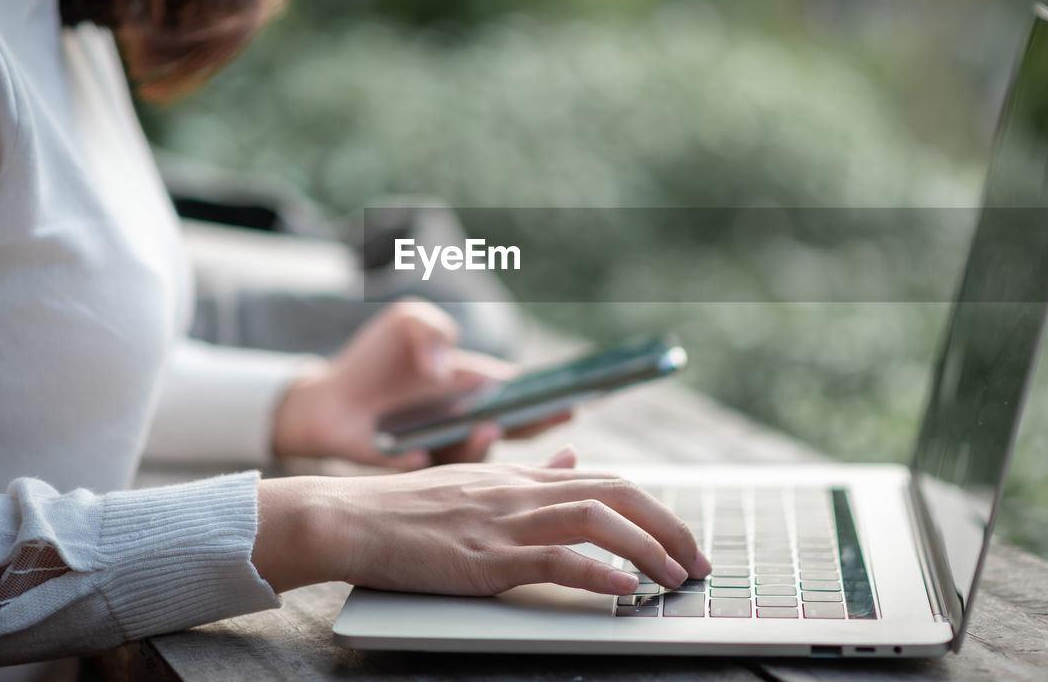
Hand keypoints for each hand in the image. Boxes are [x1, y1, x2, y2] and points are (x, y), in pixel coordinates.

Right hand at [252, 446, 711, 595]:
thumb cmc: (407, 508)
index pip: (608, 481)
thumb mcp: (477, 480)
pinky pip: (553, 560)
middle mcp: (521, 491)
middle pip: (618, 494)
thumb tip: (576, 459)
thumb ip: (531, 474)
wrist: (350, 517)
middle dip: (668, 527)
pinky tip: (622, 589)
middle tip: (697, 562)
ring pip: (596, 521)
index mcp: (521, 476)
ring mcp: (504, 521)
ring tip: (674, 579)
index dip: (654, 507)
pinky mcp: (485, 556)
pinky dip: (595, 573)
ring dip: (646, 550)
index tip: (681, 538)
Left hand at [271, 299, 570, 468]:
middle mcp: (467, 422)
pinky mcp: (408, 473)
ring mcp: (442, 450)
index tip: (582, 395)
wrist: (323, 400)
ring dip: (484, 446)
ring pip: (475, 459)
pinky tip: (412, 454)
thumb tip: (443, 364)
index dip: (553, 396)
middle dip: (540, 424)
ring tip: (484, 426)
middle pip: (515, 429)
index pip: (522, 393)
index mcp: (474, 386)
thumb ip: (430, 327)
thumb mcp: (405, 323)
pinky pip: (423, 477)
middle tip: (559, 415)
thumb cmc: (374, 358)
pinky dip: (422, 465)